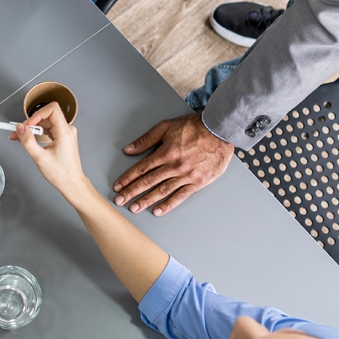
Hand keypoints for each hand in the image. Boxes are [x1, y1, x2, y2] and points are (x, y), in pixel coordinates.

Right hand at [11, 102, 94, 204]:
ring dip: (32, 129)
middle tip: (18, 133)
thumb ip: (28, 141)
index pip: (52, 109)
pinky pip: (48, 130)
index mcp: (64, 132)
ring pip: (46, 123)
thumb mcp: (40, 158)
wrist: (72, 184)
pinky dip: (38, 133)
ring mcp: (65, 133)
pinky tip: (29, 140)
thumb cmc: (61, 174)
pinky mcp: (62, 138)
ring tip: (20, 138)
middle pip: (46, 116)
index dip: (37, 114)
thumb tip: (19, 129)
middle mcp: (67, 130)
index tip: (27, 125)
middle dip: (31, 123)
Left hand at [113, 113, 233, 214]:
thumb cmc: (194, 127)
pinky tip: (157, 211)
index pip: (141, 168)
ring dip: (146, 200)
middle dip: (132, 192)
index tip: (118, 186)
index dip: (128, 178)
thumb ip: (147, 139)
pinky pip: (180, 196)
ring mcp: (186, 175)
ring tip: (134, 208)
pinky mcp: (198, 182)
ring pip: (162, 191)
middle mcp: (174, 166)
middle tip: (119, 201)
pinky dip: (168, 205)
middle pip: (148, 181)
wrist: (220, 131)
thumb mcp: (167, 127)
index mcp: (165, 152)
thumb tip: (128, 149)